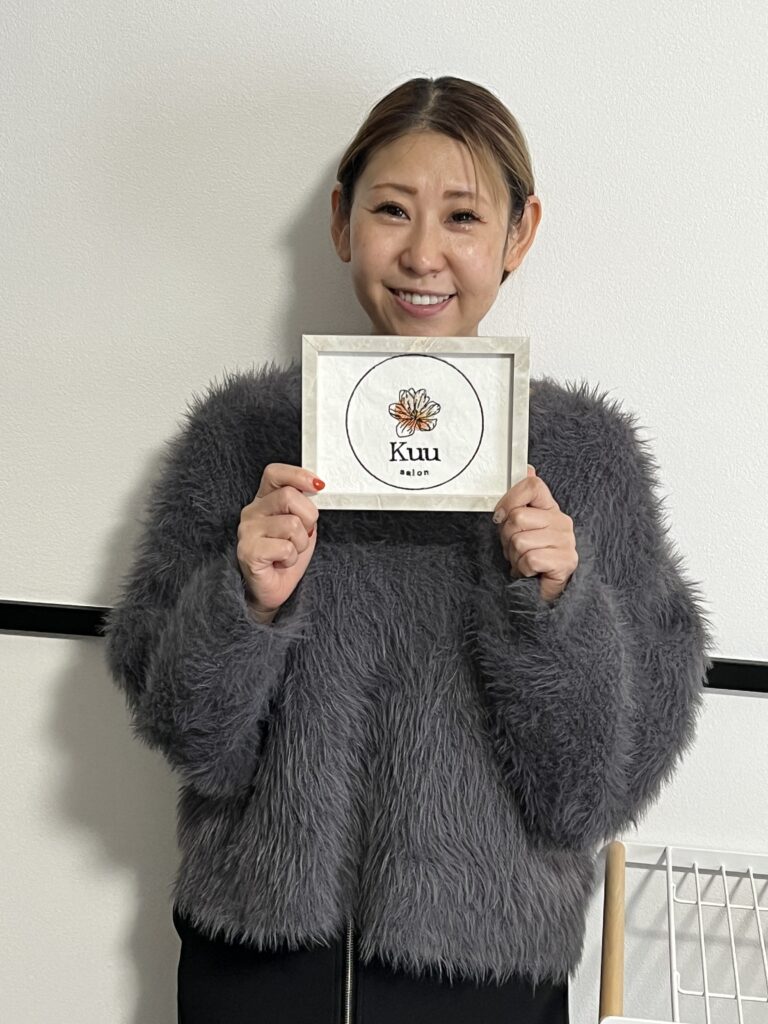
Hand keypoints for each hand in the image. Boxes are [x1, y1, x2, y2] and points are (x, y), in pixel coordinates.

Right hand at [237, 464, 323, 620]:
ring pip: (291, 524)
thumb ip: (305, 506)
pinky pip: (285, 547)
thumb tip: (318, 488)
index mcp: (264, 500)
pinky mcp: (248, 551)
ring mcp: (247, 531)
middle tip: (303, 535)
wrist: (271, 590)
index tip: (318, 486)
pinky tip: (281, 563)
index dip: (298, 475)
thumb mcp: (301, 525)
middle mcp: (252, 512)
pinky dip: (291, 558)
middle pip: (289, 496)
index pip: (275, 473)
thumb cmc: (285, 557)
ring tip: (289, 552)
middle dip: (308, 517)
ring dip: (300, 543)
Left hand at [491, 464, 577, 604]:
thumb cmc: (530, 558)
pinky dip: (523, 569)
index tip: (501, 516)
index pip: (532, 486)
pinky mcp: (565, 562)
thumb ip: (522, 500)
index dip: (509, 499)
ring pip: (520, 540)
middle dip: (506, 537)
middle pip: (517, 517)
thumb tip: (528, 469)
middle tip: (515, 549)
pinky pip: (530, 559)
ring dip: (514, 556)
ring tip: (523, 561)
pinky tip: (530, 572)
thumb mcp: (520, 527)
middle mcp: (562, 522)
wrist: (543, 593)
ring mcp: (566, 542)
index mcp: (550, 509)